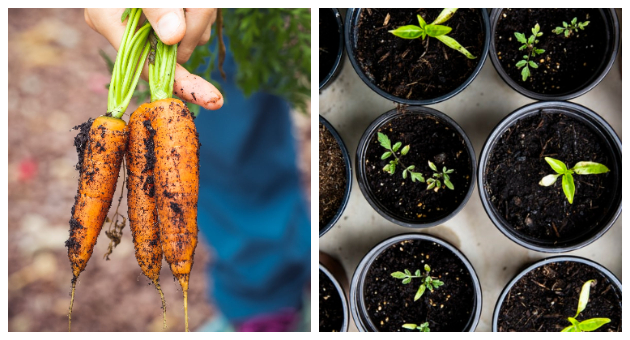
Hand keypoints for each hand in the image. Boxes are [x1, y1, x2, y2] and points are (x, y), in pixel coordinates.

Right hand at [85, 8, 222, 109]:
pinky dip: (202, 10)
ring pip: (193, 36)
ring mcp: (150, 26)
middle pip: (178, 51)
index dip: (182, 83)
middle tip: (200, 2)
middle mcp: (128, 30)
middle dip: (196, 26)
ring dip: (201, 13)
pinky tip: (193, 0)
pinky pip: (197, 25)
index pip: (149, 68)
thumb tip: (173, 37)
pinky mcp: (169, 19)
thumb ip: (155, 7)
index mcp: (108, 22)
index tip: (211, 98)